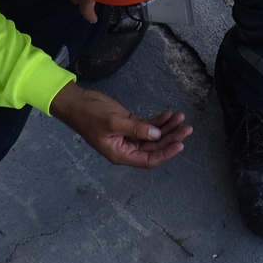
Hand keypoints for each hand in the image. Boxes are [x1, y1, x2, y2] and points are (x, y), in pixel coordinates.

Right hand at [50, 82, 191, 168]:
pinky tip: (170, 113)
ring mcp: (129, 136)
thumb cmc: (90, 115)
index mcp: (121, 154)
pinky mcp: (130, 124)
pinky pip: (148, 125)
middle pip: (154, 148)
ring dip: (168, 128)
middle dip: (171, 138)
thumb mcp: (113, 122)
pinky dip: (160, 120)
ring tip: (181, 117)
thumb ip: (137, 129)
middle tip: (187, 128)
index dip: (166, 154)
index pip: (148, 160)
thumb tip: (158, 134)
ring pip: (154, 136)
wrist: (76, 102)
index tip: (180, 144)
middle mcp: (127, 148)